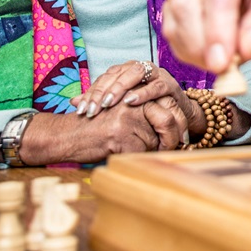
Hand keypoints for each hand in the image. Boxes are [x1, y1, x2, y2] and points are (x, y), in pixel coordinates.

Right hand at [18, 99, 180, 164]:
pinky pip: (142, 152)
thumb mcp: (123, 112)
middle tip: (179, 146)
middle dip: (175, 137)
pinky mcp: (121, 137)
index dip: (180, 122)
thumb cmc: (96, 126)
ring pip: (157, 140)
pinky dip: (139, 157)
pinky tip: (129, 155)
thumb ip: (146, 114)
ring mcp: (128, 119)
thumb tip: (176, 129)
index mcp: (136, 94)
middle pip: (170, 120)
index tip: (182, 135)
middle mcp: (134, 103)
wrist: (67, 135)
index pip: (171, 105)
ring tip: (152, 152)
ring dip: (156, 149)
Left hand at [71, 60, 200, 136]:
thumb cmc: (145, 108)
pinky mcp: (170, 84)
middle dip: (102, 91)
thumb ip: (99, 101)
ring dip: (121, 88)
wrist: (175, 114)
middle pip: (117, 73)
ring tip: (108, 104)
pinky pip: (156, 85)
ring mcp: (156, 73)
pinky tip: (130, 101)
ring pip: (136, 73)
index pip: (105, 77)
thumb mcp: (120, 105)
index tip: (80, 110)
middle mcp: (140, 68)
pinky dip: (143, 92)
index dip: (91, 92)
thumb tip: (72, 102)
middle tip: (91, 109)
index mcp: (126, 71)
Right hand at [163, 0, 250, 74]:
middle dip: (203, 42)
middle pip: (188, 2)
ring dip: (195, 49)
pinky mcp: (171, 0)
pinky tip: (209, 54)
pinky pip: (170, 29)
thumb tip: (244, 50)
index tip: (223, 61)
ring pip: (174, 17)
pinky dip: (188, 50)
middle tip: (224, 67)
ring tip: (222, 61)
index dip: (218, 28)